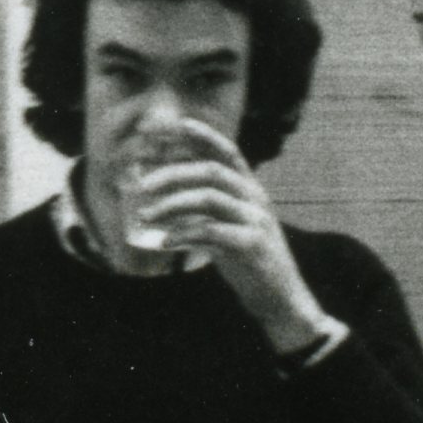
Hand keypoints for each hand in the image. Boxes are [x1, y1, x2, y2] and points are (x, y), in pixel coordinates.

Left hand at [124, 122, 321, 351]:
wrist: (280, 297)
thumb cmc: (248, 259)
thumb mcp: (231, 224)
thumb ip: (208, 208)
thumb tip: (166, 196)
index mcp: (250, 188)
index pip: (227, 151)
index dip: (203, 135)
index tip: (175, 124)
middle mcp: (255, 197)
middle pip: (210, 171)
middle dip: (172, 173)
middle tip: (142, 186)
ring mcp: (255, 219)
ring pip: (208, 198)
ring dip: (171, 204)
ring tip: (146, 216)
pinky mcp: (251, 244)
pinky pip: (210, 231)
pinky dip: (183, 233)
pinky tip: (164, 242)